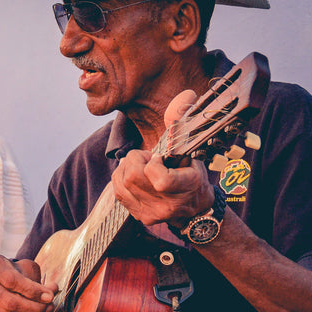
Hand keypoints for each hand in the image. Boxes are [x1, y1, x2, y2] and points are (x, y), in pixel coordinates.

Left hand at [111, 89, 212, 225]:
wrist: (194, 212)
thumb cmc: (193, 178)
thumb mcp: (193, 155)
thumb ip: (182, 129)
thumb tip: (186, 95)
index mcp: (185, 189)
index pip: (160, 180)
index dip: (153, 163)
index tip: (160, 157)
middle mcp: (166, 205)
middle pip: (133, 176)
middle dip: (135, 159)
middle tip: (148, 158)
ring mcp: (150, 213)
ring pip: (121, 181)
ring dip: (127, 167)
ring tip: (143, 167)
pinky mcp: (138, 215)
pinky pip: (118, 190)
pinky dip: (121, 177)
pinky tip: (134, 175)